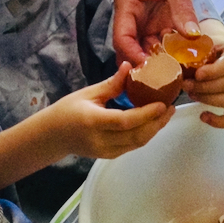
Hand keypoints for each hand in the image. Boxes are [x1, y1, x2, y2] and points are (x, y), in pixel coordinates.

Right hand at [46, 62, 175, 158]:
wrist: (53, 136)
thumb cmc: (67, 110)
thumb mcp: (88, 93)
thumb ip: (112, 84)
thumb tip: (130, 66)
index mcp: (93, 121)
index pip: (125, 121)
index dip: (146, 114)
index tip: (163, 104)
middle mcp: (101, 140)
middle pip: (136, 135)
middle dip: (157, 122)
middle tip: (171, 107)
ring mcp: (106, 151)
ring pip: (137, 143)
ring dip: (154, 129)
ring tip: (166, 114)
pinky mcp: (109, 156)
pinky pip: (132, 146)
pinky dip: (145, 134)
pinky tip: (152, 123)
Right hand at [114, 0, 199, 66]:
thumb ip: (182, 9)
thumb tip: (191, 36)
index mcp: (127, 3)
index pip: (122, 37)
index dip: (132, 55)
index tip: (148, 70)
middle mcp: (133, 13)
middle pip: (132, 46)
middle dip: (145, 63)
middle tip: (162, 79)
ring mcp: (146, 16)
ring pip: (147, 45)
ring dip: (160, 59)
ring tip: (176, 73)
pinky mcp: (159, 16)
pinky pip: (162, 38)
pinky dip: (171, 49)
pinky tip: (184, 59)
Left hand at [184, 20, 223, 127]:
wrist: (216, 51)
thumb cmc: (206, 46)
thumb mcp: (200, 41)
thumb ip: (189, 43)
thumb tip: (168, 42)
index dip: (214, 71)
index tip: (197, 74)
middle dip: (205, 87)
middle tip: (185, 85)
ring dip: (208, 100)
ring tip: (191, 94)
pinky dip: (219, 121)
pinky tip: (203, 115)